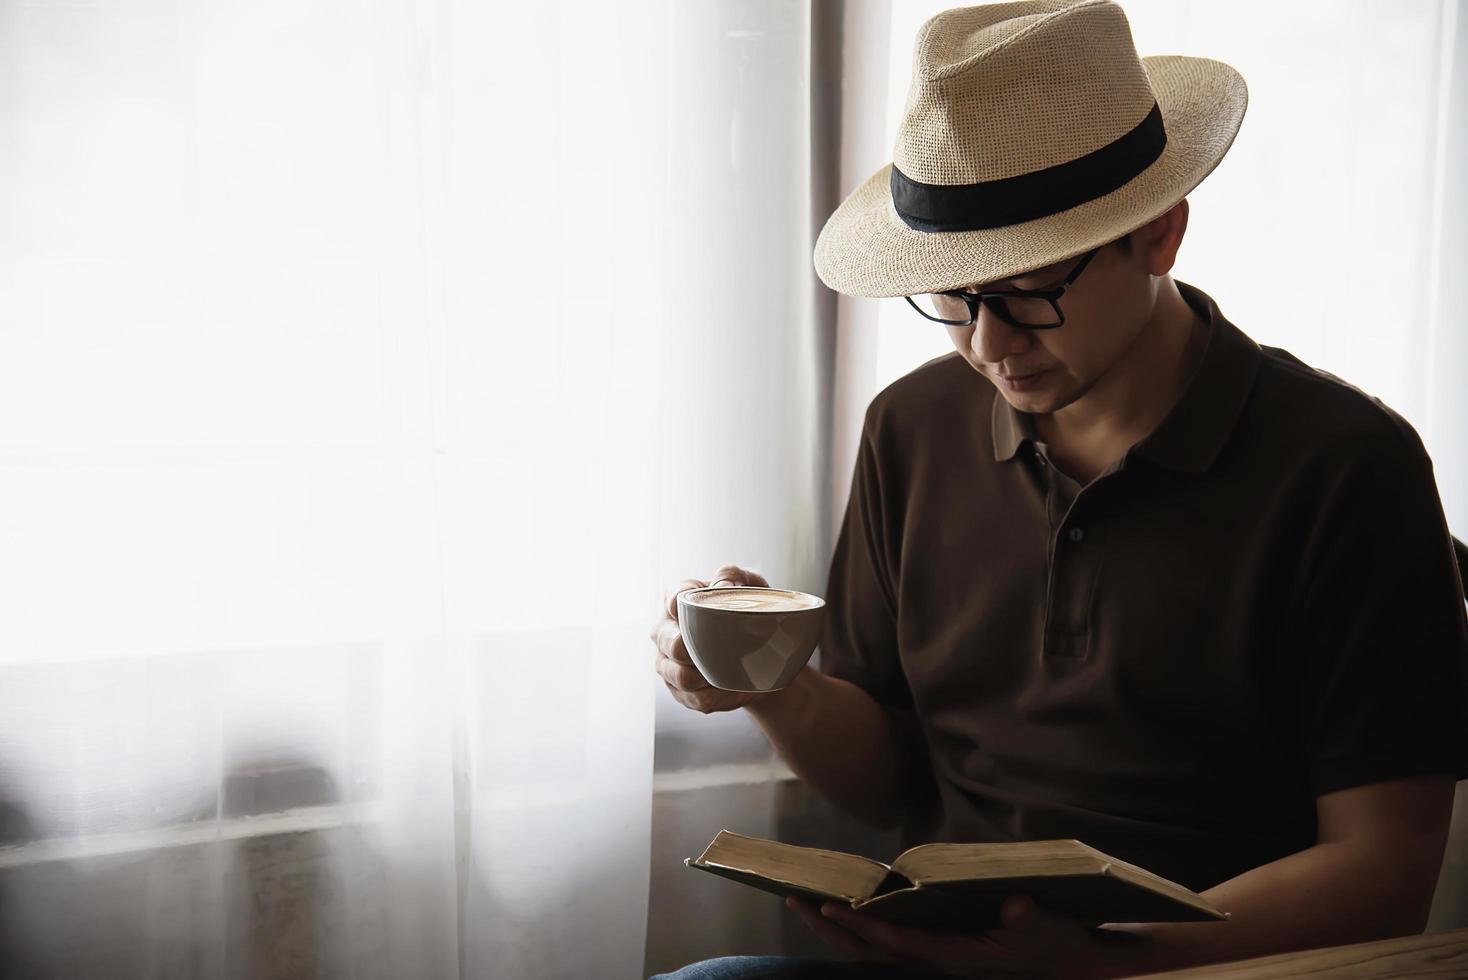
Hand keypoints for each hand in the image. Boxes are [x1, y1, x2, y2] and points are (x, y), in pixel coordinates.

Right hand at [652, 564, 776, 713]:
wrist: (765, 655)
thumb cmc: (749, 611)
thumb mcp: (750, 585)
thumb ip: (734, 574)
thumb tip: (721, 585)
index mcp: (677, 599)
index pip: (673, 598)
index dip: (683, 604)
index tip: (704, 610)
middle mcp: (665, 631)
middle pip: (669, 642)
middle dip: (688, 647)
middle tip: (713, 648)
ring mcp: (669, 664)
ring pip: (679, 676)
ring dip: (706, 677)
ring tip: (731, 672)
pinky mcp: (681, 692)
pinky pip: (697, 700)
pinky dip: (720, 697)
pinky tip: (737, 689)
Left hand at [786, 894, 1147, 979]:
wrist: (1073, 967)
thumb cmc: (1061, 942)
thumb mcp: (1051, 928)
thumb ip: (1031, 920)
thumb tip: (1018, 907)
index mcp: (958, 957)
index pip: (901, 945)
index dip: (867, 928)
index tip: (836, 908)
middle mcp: (939, 961)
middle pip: (872, 951)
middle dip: (833, 928)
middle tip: (795, 899)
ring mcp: (937, 957)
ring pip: (875, 949)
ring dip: (839, 929)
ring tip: (804, 903)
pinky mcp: (940, 949)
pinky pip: (890, 942)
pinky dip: (862, 927)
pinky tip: (844, 909)